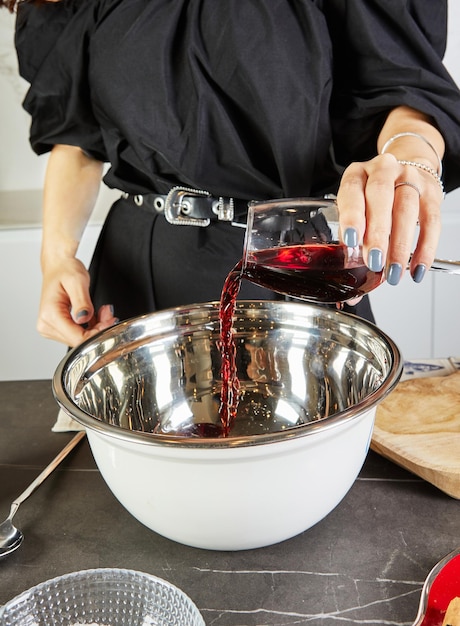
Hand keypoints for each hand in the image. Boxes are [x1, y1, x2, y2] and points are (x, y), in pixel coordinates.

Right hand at [37, 257, 117, 346]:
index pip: (77, 338)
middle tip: (108, 313)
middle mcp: (47, 325)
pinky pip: (79, 334)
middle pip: (80, 340)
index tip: (109, 321)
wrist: (58, 266)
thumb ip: (82, 302)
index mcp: (50, 315)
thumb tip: (84, 318)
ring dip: (96, 327)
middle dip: (99, 329)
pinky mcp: (58, 328)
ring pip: (81, 338)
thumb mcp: (77, 282)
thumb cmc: (65, 270)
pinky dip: (91, 327)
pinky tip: (96, 316)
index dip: (97, 333)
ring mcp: (51, 328)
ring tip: (103, 311)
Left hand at [336, 152, 443, 284]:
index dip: (351, 215)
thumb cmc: (373, 200)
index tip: (351, 240)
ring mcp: (409, 178)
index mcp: (356, 175)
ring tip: (393, 272)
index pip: (352, 191)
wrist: (403, 176)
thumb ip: (351, 246)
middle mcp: (382, 171)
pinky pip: (431, 221)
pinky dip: (425, 247)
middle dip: (377, 233)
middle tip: (373, 262)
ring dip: (400, 245)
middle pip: (381, 197)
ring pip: (407, 209)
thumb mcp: (356, 214)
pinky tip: (416, 267)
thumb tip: (353, 292)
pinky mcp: (431, 193)